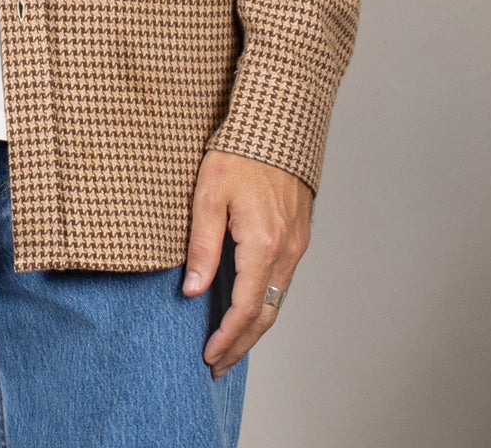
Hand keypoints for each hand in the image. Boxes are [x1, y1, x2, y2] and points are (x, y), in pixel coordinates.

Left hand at [183, 150, 311, 376]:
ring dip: (255, 327)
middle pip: (267, 314)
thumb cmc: (239, 154)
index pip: (246, 308)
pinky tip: (249, 308)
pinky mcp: (299, 233)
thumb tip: (191, 291)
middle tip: (219, 365)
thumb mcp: (208, 196)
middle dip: (242, 344)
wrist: (277, 123)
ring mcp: (297, 243)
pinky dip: (266, 303)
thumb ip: (201, 247)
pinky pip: (283, 280)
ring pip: (278, 299)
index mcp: (263, 244)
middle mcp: (287, 250)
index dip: (228, 337)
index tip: (209, 356)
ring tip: (231, 345)